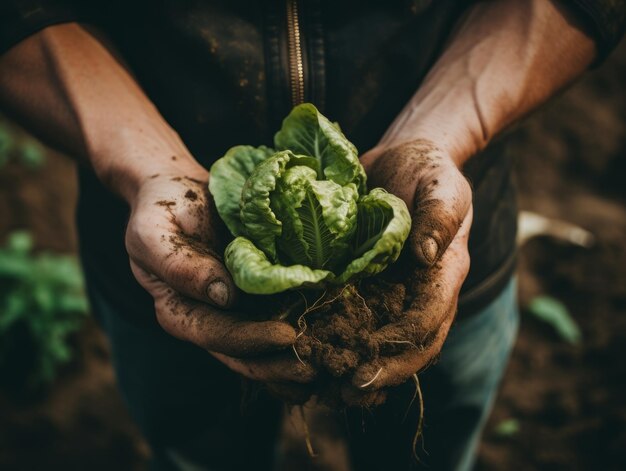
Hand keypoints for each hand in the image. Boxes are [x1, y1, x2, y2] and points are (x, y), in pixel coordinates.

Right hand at [124, 169, 314, 383]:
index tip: (287, 336)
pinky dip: (302, 334)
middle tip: (318, 368)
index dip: (252, 340)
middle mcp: (209, 319)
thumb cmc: (160, 209)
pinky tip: (328, 340)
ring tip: (329, 365)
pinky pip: (278, 319)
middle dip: (280, 366)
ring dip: (294, 362)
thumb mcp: (153, 231)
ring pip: (264, 350)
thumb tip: (223, 295)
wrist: (176, 191)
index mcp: (180, 311)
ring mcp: (234, 311)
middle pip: (244, 355)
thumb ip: (178, 266)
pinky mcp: (255, 297)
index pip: (217, 335)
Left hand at [348, 139, 471, 396]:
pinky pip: (355, 320)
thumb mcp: (441, 186)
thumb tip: (424, 255)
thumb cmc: (427, 173)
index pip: (428, 322)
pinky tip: (310, 355)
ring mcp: (392, 292)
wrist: (403, 161)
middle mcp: (418, 293)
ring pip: (380, 343)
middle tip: (345, 390)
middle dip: (379, 373)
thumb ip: (438, 217)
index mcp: (442, 276)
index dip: (401, 349)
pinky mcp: (365, 284)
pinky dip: (337, 341)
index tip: (370, 368)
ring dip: (356, 367)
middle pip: (406, 347)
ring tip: (324, 387)